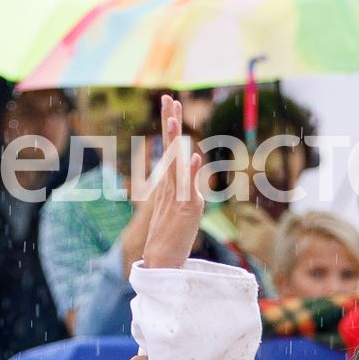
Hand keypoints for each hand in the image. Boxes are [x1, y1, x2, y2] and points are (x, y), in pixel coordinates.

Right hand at [135, 95, 210, 271]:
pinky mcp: (187, 210)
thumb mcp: (180, 206)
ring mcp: (178, 197)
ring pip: (175, 164)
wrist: (162, 261)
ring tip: (172, 119)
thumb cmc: (170, 236)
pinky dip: (192, 173)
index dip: (170, 124)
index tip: (170, 102)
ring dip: (174, 141)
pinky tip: (196, 157)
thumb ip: (184, 188)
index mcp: (171, 183)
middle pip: (170, 148)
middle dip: (169, 122)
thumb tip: (191, 171)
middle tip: (167, 98)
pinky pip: (188, 189)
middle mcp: (173, 186)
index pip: (171, 148)